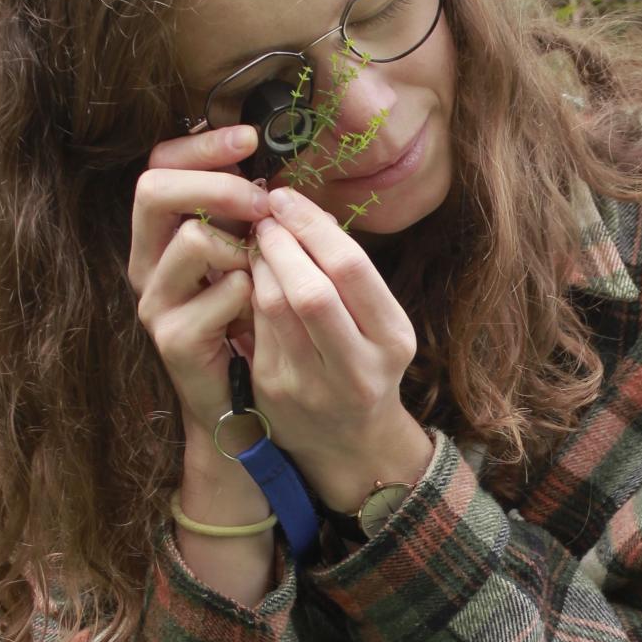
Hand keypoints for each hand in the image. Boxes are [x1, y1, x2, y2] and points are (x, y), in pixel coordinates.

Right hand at [127, 124, 270, 438]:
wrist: (241, 401)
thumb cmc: (248, 319)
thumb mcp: (244, 254)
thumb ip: (244, 213)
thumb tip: (268, 164)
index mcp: (160, 235)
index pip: (158, 165)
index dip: (200, 145)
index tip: (247, 137)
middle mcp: (146, 263)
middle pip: (153, 189)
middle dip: (217, 184)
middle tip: (262, 201)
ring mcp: (155, 302)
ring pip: (191, 238)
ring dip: (242, 245)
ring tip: (263, 267)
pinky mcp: (174, 340)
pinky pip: (222, 293)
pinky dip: (253, 295)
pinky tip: (260, 311)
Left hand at [248, 184, 423, 503]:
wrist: (349, 442)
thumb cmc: (364, 364)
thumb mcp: (380, 324)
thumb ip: (351, 276)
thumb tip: (307, 211)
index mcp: (392, 341)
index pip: (350, 269)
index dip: (312, 226)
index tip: (288, 199)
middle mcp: (356, 369)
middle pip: (310, 289)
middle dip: (281, 242)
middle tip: (266, 214)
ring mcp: (310, 385)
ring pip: (273, 305)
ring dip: (260, 262)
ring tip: (258, 240)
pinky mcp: (273, 392)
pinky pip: (254, 326)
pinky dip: (250, 291)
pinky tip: (250, 274)